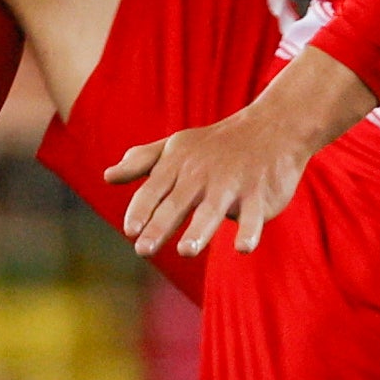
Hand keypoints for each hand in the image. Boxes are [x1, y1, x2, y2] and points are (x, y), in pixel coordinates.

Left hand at [109, 99, 318, 257]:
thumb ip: (142, 162)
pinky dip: (249, 230)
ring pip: (212, 210)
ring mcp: (231, 185)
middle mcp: (202, 175)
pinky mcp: (259, 195)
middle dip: (160, 225)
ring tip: (186, 251)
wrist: (272, 129)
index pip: (154, 189)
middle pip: (177, 203)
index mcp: (178, 164)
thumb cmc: (216, 144)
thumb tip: (107, 176)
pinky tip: (243, 247)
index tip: (130, 230)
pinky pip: (253, 215)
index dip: (141, 209)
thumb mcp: (176, 146)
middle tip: (143, 250)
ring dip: (199, 230)